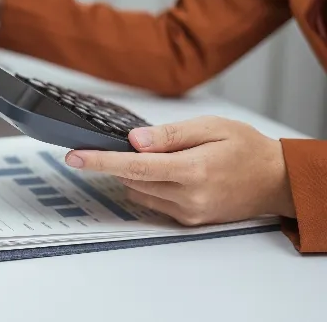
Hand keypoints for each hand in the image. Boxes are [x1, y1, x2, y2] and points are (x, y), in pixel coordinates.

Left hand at [65, 116, 295, 224]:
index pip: (133, 166)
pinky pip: (152, 201)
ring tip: (160, 156)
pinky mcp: (188, 221)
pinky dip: (148, 184)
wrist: (275, 180)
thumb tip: (133, 140)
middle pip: (130, 178)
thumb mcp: (210, 127)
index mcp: (192, 170)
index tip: (73, 156)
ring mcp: (187, 212)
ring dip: (134, 172)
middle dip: (119, 160)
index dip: (99, 161)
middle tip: (132, 141)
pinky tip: (168, 171)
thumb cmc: (245, 147)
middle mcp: (187, 197)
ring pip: (138, 191)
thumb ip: (169, 134)